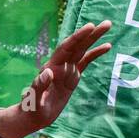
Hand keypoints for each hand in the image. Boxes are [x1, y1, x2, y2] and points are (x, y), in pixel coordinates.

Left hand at [0, 21, 111, 137]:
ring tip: (107, 26)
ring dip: (94, 38)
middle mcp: (59, 65)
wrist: (33, 114)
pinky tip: (107, 46)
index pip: (66, 49)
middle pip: (76, 45)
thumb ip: (38, 86)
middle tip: (107, 23)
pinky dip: (95, 53)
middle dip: (90, 34)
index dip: (77, 38)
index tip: (90, 27)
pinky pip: (86, 61)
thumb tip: (48, 71)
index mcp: (51, 67)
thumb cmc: (31, 108)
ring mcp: (67, 69)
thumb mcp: (33, 100)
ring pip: (82, 50)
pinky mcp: (73, 76)